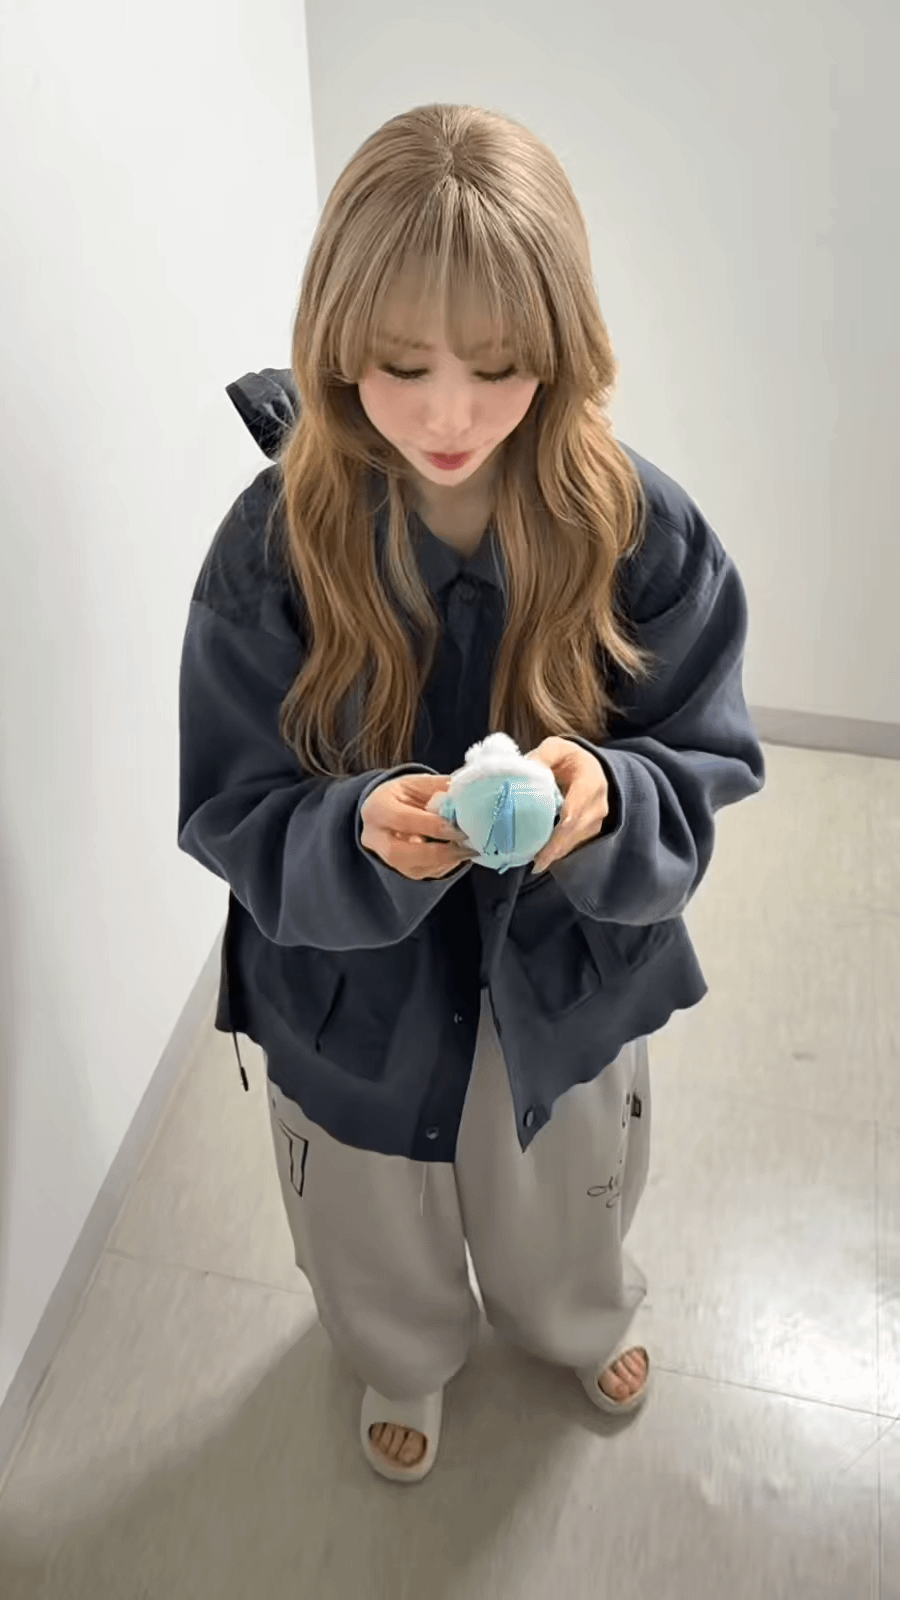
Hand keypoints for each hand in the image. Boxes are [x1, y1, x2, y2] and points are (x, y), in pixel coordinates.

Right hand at [360, 773, 477, 880]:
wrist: (385, 810)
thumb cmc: (404, 794)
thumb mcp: (418, 783)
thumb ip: (439, 788)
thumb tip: (466, 796)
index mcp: (378, 808)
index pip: (403, 820)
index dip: (433, 826)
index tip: (459, 828)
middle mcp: (376, 837)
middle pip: (401, 853)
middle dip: (438, 852)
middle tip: (466, 847)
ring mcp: (385, 858)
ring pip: (414, 869)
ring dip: (445, 861)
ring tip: (468, 850)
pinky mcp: (400, 870)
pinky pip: (424, 874)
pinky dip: (445, 865)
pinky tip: (459, 853)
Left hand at [524, 738, 609, 874]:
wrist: (591, 767)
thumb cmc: (569, 759)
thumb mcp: (555, 748)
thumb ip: (541, 757)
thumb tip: (522, 772)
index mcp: (590, 782)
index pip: (575, 810)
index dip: (560, 830)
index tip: (546, 847)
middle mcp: (598, 804)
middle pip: (575, 831)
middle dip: (555, 848)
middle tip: (535, 863)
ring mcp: (597, 820)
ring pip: (575, 841)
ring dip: (556, 852)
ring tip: (535, 862)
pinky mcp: (591, 830)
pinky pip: (574, 844)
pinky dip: (558, 851)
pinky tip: (542, 857)